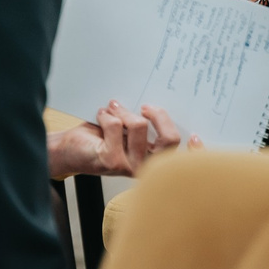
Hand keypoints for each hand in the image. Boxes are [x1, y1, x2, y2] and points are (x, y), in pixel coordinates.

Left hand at [47, 100, 193, 177]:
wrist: (71, 150)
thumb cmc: (102, 137)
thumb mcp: (129, 129)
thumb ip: (146, 123)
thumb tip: (157, 101)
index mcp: (155, 160)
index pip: (182, 160)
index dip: (197, 153)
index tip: (195, 136)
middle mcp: (146, 167)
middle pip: (170, 140)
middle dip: (158, 115)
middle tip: (145, 106)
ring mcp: (130, 167)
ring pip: (139, 126)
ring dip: (123, 111)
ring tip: (112, 109)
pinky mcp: (112, 161)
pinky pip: (116, 126)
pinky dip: (107, 115)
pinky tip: (101, 115)